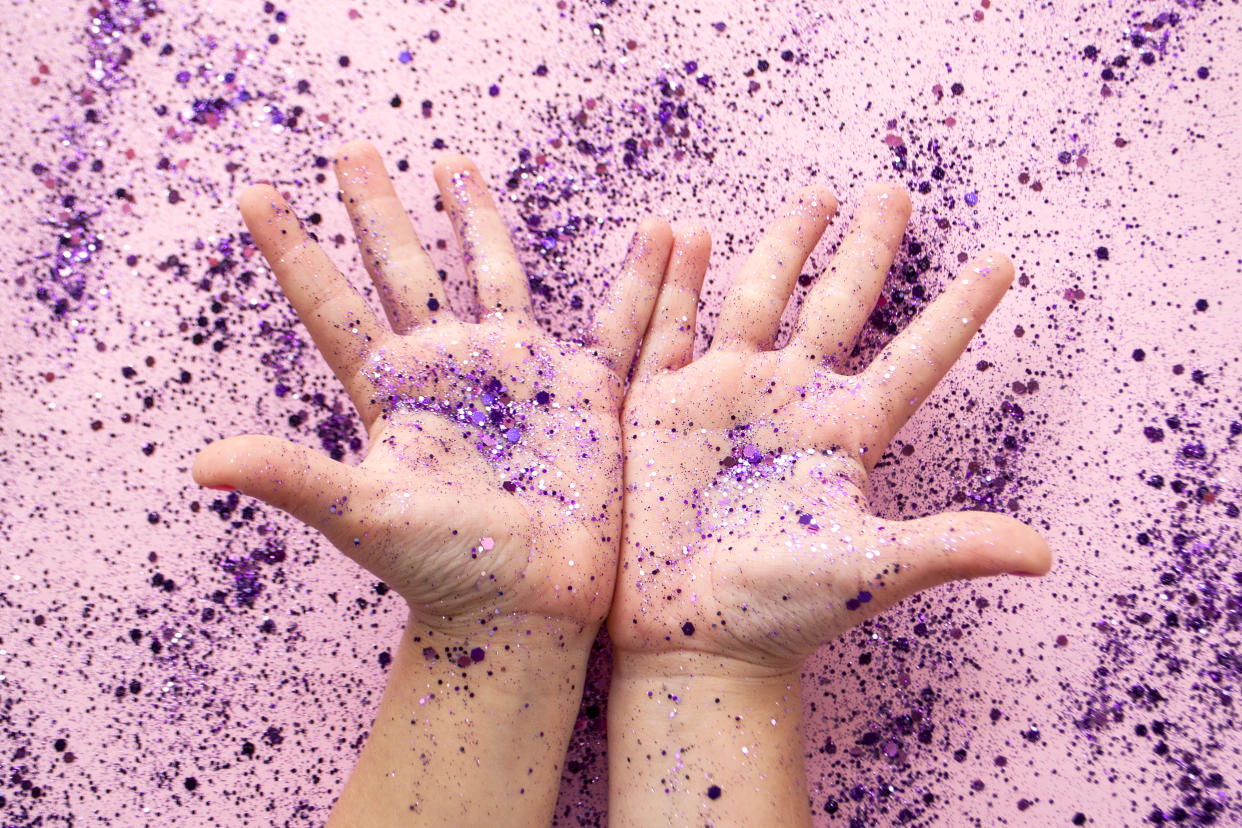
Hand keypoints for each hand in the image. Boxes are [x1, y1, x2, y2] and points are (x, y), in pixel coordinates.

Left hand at [193, 141, 670, 633]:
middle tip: (350, 148)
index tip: (256, 193)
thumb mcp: (365, 518)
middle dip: (378, 209)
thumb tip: (200, 464)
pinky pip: (614, 324)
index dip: (293, 251)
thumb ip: (293, 477)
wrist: (525, 605)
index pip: (332, 304)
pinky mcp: (580, 392)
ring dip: (476, 215)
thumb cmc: (443, 567)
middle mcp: (450, 369)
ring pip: (494, 273)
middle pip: (405, 268)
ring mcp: (517, 374)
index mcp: (394, 390)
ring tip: (452, 159)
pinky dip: (641, 281)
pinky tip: (661, 233)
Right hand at [606, 183, 1049, 826]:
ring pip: (757, 297)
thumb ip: (949, 545)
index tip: (1002, 262)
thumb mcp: (870, 570)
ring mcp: (725, 395)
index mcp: (846, 431)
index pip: (915, 358)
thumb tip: (1050, 557)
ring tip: (816, 194)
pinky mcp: (663, 404)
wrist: (692, 638)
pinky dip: (673, 280)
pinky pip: (669, 327)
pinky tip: (683, 230)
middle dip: (866, 248)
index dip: (957, 312)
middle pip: (837, 305)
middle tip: (895, 191)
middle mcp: (790, 401)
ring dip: (784, 244)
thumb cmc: (783, 609)